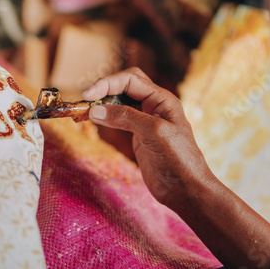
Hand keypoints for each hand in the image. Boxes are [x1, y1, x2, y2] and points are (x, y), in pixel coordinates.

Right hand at [84, 68, 269, 268]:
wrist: (186, 190)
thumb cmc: (178, 159)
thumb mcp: (153, 132)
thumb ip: (125, 117)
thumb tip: (95, 110)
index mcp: (162, 99)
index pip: (130, 80)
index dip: (107, 83)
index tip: (88, 95)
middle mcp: (153, 106)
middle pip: (124, 86)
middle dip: (104, 89)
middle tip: (84, 101)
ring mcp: (145, 120)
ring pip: (119, 102)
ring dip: (102, 104)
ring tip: (83, 112)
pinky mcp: (138, 135)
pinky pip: (118, 119)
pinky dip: (105, 118)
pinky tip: (94, 121)